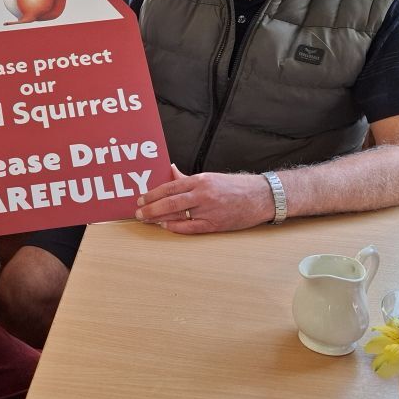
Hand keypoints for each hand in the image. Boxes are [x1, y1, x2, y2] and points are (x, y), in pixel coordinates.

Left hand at [134, 165, 273, 233]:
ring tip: (147, 220)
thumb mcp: (210, 177)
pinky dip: (176, 227)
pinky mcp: (215, 224)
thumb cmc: (235, 186)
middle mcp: (203, 194)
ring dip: (159, 218)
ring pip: (177, 215)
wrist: (261, 196)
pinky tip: (166, 226)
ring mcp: (209, 209)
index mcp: (200, 180)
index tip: (140, 199)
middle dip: (151, 208)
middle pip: (169, 202)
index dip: (152, 194)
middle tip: (138, 213)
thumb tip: (169, 170)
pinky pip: (190, 227)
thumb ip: (187, 177)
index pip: (170, 187)